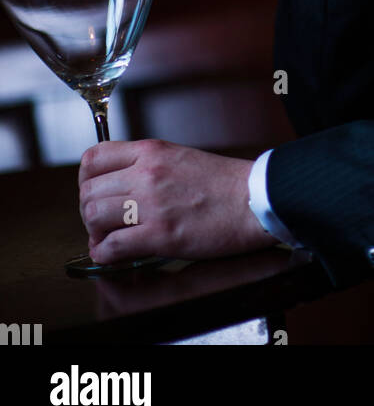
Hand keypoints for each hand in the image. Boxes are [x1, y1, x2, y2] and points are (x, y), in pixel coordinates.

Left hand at [78, 139, 278, 263]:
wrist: (254, 199)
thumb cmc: (224, 183)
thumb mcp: (180, 157)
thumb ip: (148, 165)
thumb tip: (120, 183)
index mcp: (152, 151)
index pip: (93, 158)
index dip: (86, 180)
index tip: (94, 192)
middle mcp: (146, 173)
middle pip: (89, 191)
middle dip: (89, 210)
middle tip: (102, 222)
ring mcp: (152, 204)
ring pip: (94, 216)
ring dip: (95, 231)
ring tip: (108, 237)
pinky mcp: (160, 234)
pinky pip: (111, 246)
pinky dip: (104, 254)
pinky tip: (114, 253)